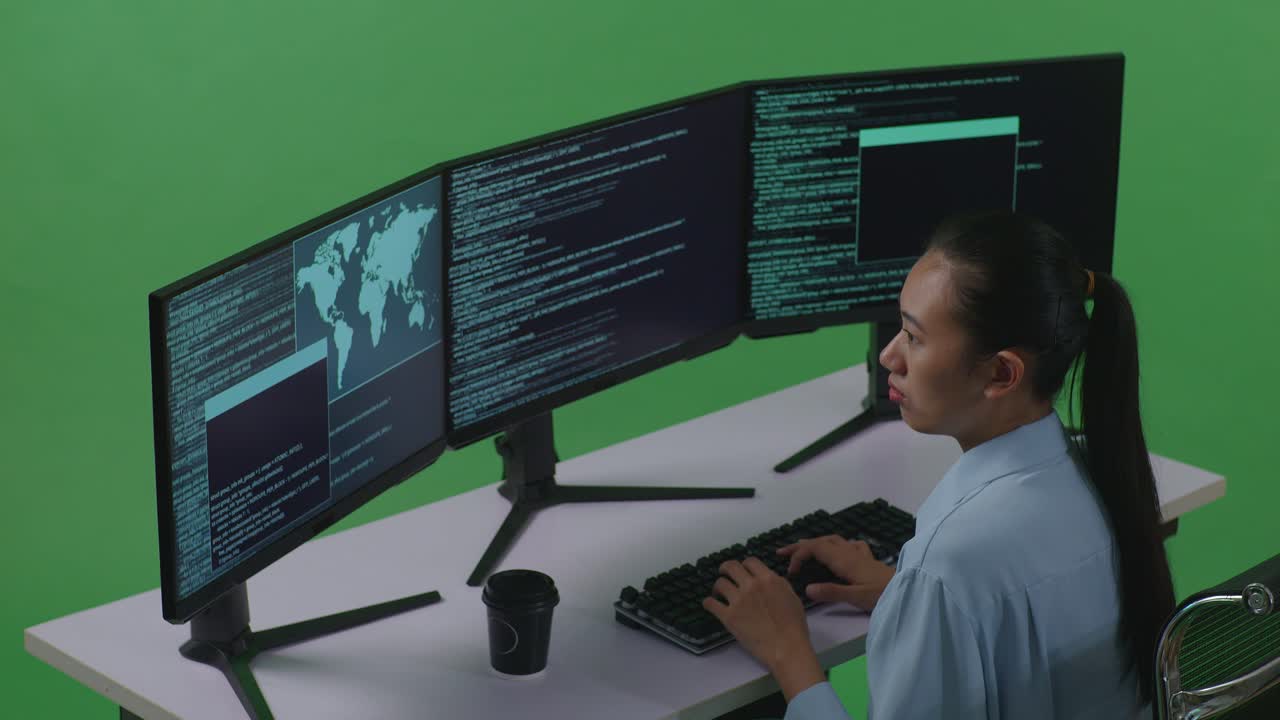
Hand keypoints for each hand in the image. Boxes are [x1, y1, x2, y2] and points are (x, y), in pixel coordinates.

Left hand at [702, 558, 823, 699]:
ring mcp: (738, 601)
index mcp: (768, 579)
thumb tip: (768, 579)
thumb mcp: (792, 597)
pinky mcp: (729, 617)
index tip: (742, 569)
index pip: (750, 561)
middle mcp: (751, 586)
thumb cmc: (794, 626)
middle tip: (724, 573)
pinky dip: (708, 603)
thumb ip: (778, 584)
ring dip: (718, 587)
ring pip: (720, 583)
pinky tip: (709, 604)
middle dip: (726, 568)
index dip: (744, 565)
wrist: (787, 647)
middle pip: (731, 567)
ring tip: (718, 593)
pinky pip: (710, 604)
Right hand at [778, 535, 895, 610]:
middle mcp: (850, 552)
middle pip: (820, 541)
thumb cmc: (883, 595)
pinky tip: (838, 550)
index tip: (790, 572)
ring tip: (803, 549)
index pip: (814, 548)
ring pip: (833, 540)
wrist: (909, 590)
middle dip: (800, 545)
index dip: (798, 555)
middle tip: (782, 552)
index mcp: (844, 559)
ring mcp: (859, 554)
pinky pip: (849, 545)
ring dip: (816, 543)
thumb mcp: (856, 597)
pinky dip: (837, 544)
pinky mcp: (868, 560)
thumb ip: (832, 592)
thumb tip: (807, 588)